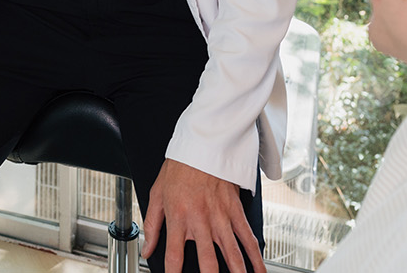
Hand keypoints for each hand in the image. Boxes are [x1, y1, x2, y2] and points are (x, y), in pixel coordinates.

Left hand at [142, 160, 261, 272]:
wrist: (202, 146)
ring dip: (237, 272)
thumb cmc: (178, 169)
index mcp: (178, 218)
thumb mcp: (157, 195)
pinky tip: (259, 270)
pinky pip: (248, 238)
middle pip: (208, 262)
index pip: (174, 256)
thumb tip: (147, 249)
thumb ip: (152, 225)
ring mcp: (221, 218)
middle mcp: (201, 222)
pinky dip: (256, 257)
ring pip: (232, 254)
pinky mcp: (235, 212)